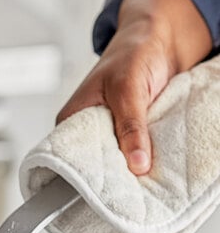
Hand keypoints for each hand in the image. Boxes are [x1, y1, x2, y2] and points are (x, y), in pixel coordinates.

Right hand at [57, 0, 211, 175]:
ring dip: (128, 168)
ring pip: (115, 161)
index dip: (82, 175)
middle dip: (109, 176)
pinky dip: (142, 159)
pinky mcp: (128, 135)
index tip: (99, 192)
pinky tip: (147, 170)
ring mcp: (107, 134)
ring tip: (136, 185)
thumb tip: (136, 164)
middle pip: (93, 164)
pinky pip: (132, 154)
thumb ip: (131, 127)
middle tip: (125, 193)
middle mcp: (86, 130)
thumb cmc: (134, 52)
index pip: (69, 157)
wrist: (162, 38)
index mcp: (71, 120)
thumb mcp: (128, 90)